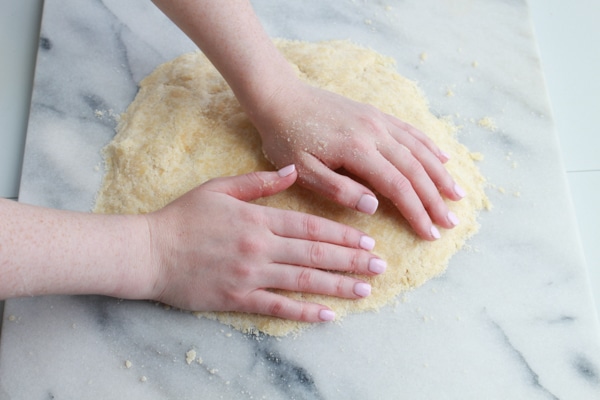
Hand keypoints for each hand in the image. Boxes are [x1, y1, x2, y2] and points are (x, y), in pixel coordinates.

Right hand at [144, 165, 384, 321]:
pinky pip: (277, 307)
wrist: (148, 251)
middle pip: (315, 255)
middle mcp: (260, 248)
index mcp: (258, 219)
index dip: (342, 234)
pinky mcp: (238, 299)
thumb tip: (293, 169)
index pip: (310, 227)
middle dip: (351, 261)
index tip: (368, 240)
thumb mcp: (219, 188)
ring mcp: (250, 276)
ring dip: (338, 286)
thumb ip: (259, 182)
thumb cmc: (183, 216)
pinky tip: (328, 315)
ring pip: (303, 282)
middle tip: (380, 266)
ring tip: (365, 290)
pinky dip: (304, 312)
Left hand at [253, 82, 465, 239]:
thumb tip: (374, 207)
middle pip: (415, 169)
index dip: (417, 212)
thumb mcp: (303, 170)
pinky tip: (443, 158)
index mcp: (357, 150)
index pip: (397, 186)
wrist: (280, 98)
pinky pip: (410, 131)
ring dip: (441, 173)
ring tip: (458, 194)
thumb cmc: (286, 138)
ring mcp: (378, 120)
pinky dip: (430, 146)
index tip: (430, 233)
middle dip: (436, 198)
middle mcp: (375, 133)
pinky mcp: (375, 114)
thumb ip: (338, 189)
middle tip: (451, 222)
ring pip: (419, 149)